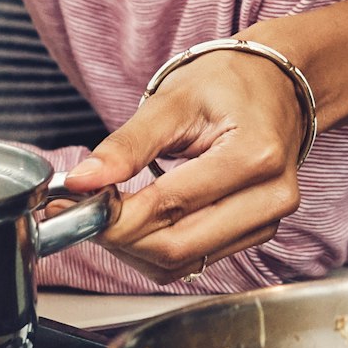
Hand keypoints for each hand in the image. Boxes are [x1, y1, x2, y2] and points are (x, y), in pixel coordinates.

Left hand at [56, 41, 308, 277]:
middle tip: (83, 210)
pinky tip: (137, 221)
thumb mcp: (172, 101)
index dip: (115, 214)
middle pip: (177, 246)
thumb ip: (127, 145)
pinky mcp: (256, 234)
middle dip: (120, 235)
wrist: (273, 86)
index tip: (74, 203)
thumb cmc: (227, 84)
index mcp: (255, 155)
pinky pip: (196, 260)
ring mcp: (268, 221)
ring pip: (184, 263)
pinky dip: (156, 250)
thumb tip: (82, 180)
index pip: (171, 206)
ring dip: (134, 248)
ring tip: (108, 212)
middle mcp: (271, 197)